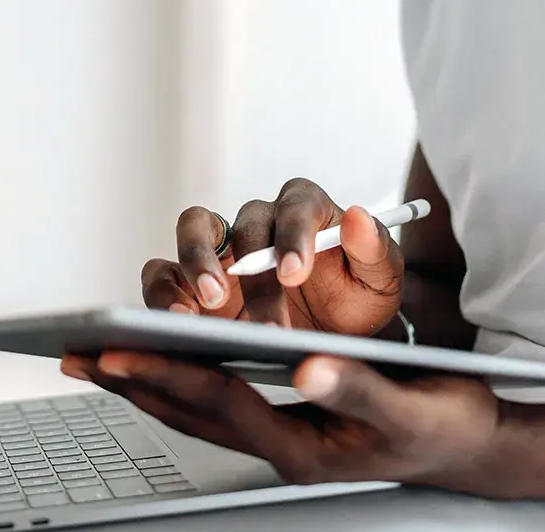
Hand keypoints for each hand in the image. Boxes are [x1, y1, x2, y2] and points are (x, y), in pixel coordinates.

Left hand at [60, 351, 500, 492]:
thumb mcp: (409, 405)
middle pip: (188, 411)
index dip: (165, 375)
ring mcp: (278, 433)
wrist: (469, 443)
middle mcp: (280, 442)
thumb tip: (309, 364)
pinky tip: (158, 364)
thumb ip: (358, 385)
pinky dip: (177, 382)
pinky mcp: (283, 420)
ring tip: (96, 359)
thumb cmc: (441, 420)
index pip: (216, 402)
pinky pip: (215, 401)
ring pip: (194, 409)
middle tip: (77, 356)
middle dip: (131, 382)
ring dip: (144, 384)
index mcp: (302, 443)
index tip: (117, 354)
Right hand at [142, 179, 402, 335]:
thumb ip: (374, 250)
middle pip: (243, 224)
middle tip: (250, 309)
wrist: (332, 339)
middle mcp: (259, 222)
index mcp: (305, 210)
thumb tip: (357, 218)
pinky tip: (178, 324)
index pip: (296, 205)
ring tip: (204, 308)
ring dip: (194, 264)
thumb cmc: (353, 300)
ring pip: (193, 230)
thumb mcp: (380, 281)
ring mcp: (222, 249)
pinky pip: (165, 272)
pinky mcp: (191, 281)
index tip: (294, 272)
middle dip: (247, 269)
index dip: (292, 234)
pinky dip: (165, 292)